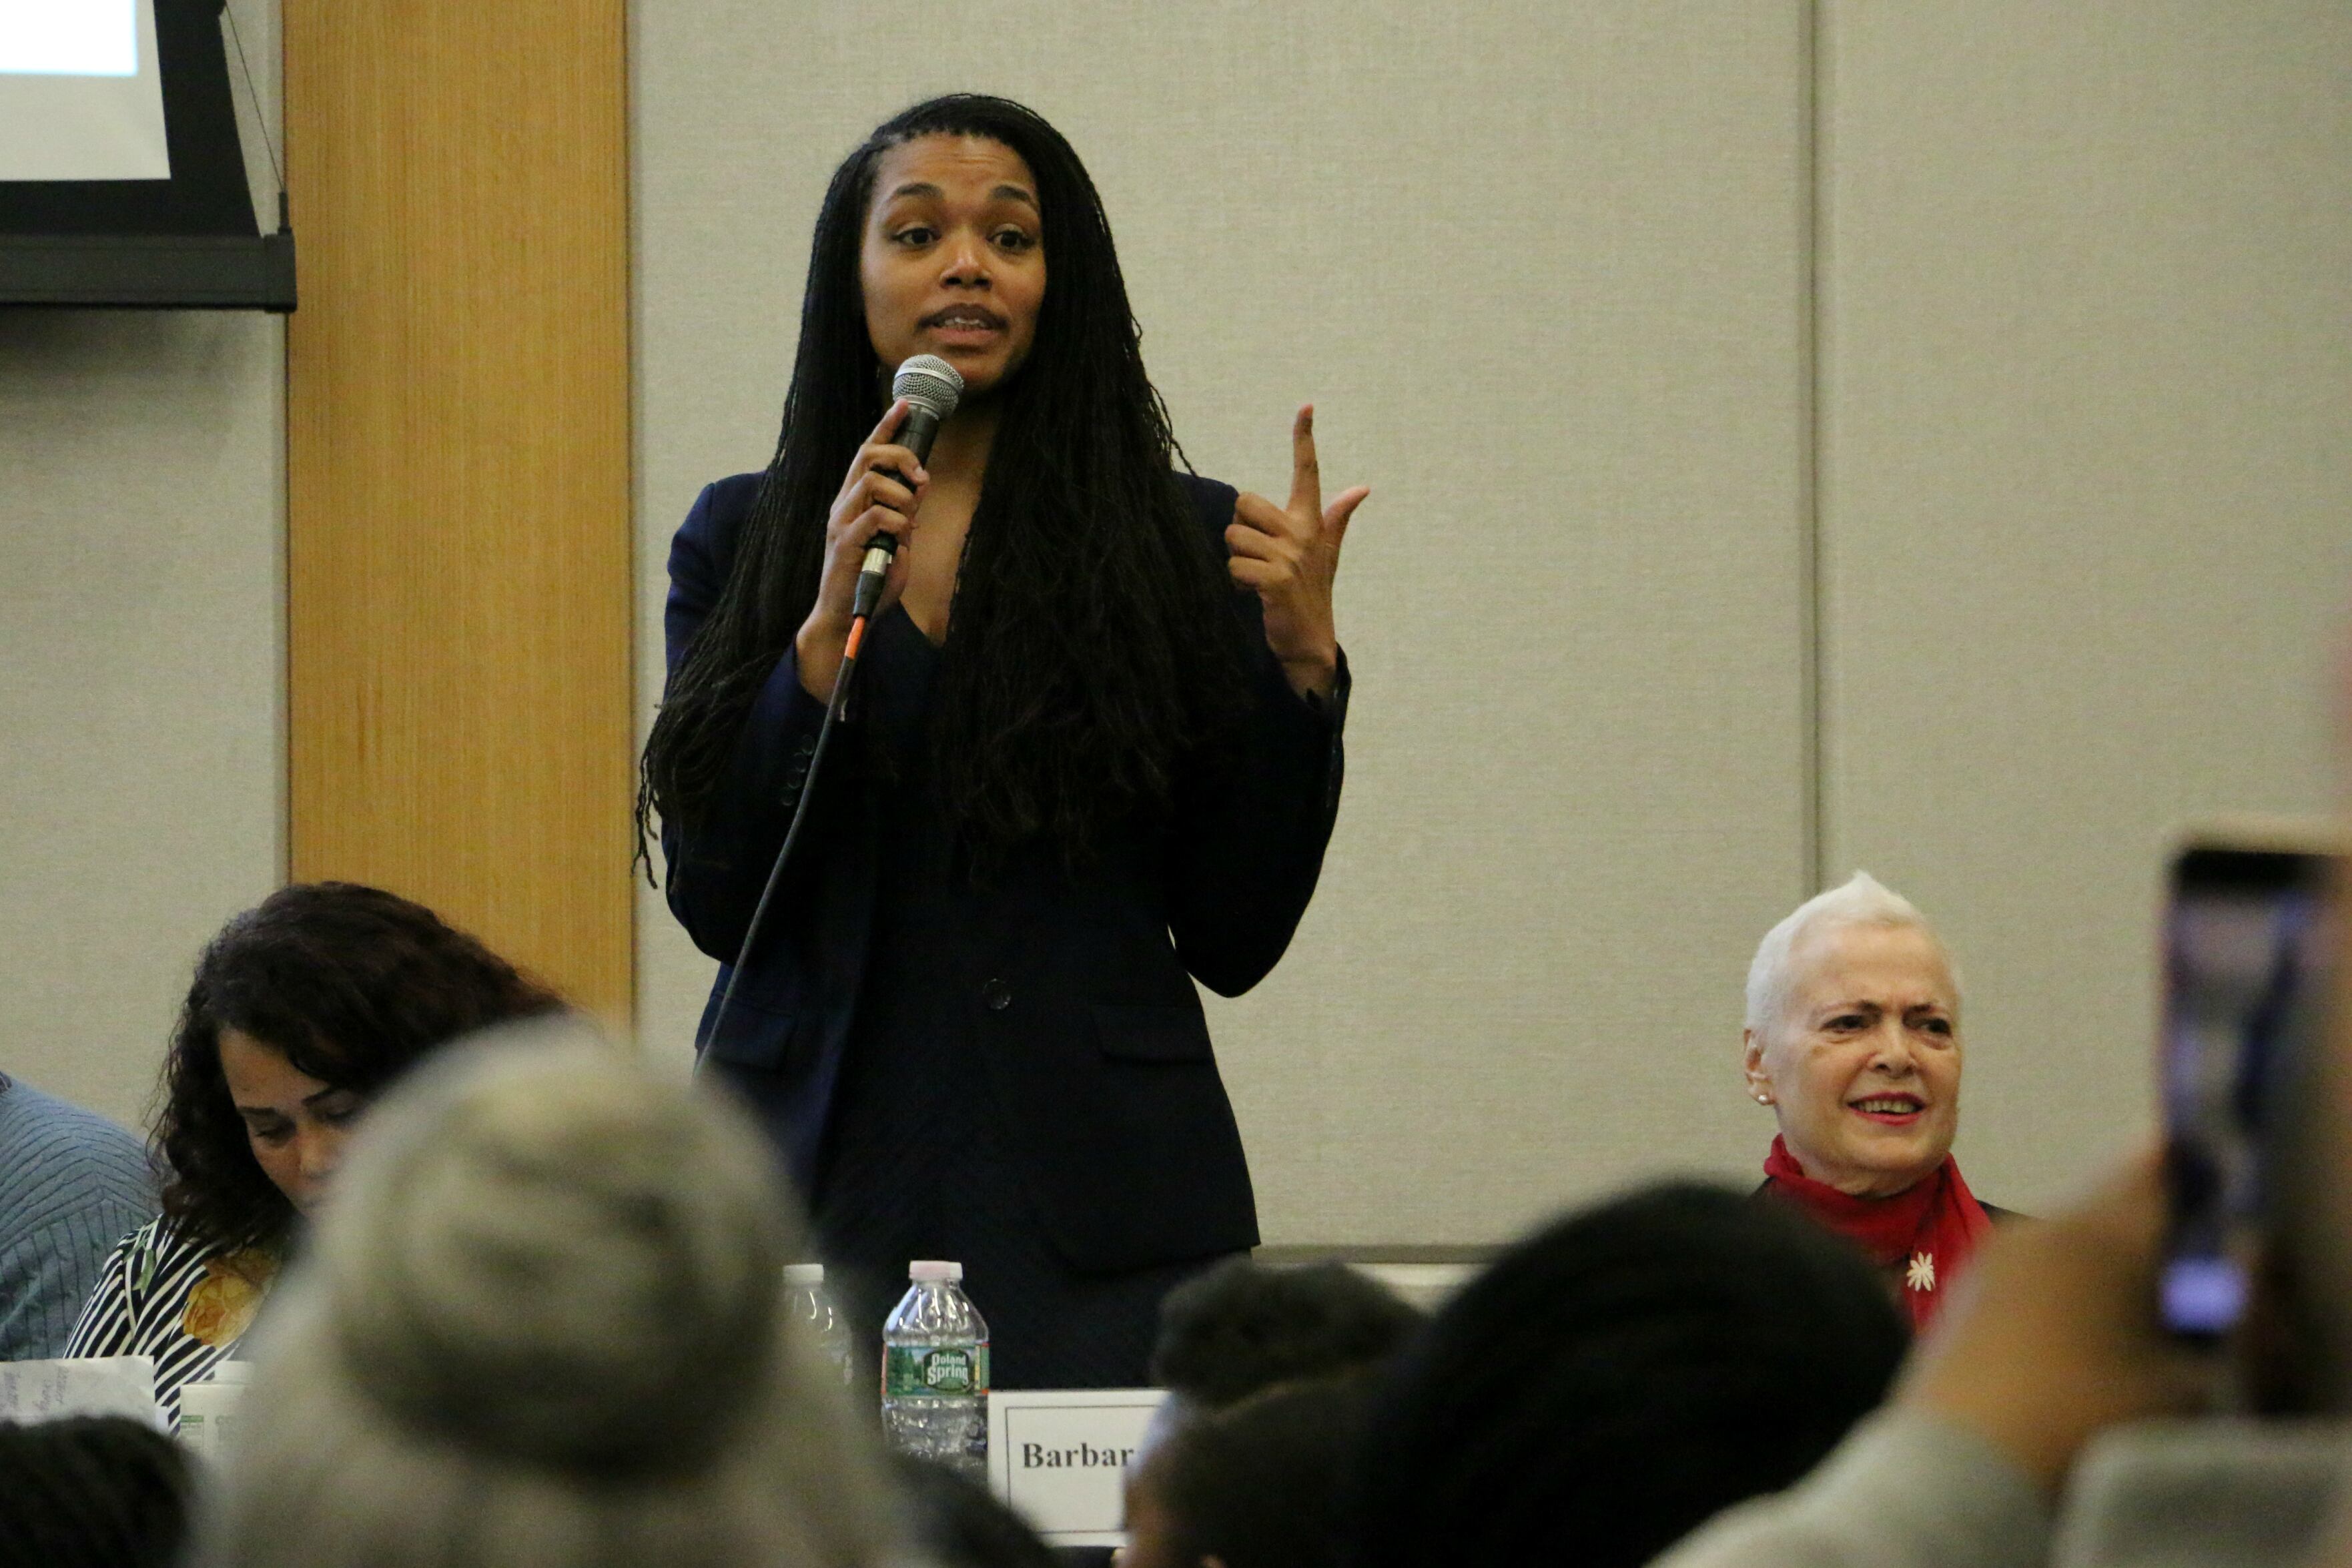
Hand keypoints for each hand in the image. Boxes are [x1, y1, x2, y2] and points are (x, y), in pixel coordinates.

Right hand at [795, 400, 928, 698]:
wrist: (847, 615)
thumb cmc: (871, 578)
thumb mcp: (897, 540)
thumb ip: (906, 512)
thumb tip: (921, 485)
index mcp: (854, 500)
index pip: (867, 452)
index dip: (886, 426)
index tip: (904, 404)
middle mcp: (843, 503)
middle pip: (867, 455)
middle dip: (900, 456)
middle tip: (921, 478)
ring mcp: (841, 521)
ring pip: (871, 480)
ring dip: (903, 495)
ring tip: (910, 519)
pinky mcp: (844, 542)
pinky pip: (876, 515)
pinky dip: (898, 521)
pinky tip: (901, 538)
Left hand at [1228, 405, 1368, 701]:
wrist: (1309, 642)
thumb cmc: (1312, 593)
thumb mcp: (1327, 553)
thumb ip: (1338, 518)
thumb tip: (1362, 488)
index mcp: (1312, 524)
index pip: (1308, 472)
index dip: (1304, 438)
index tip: (1306, 406)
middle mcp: (1303, 535)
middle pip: (1245, 503)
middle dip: (1240, 531)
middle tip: (1257, 555)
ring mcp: (1291, 558)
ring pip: (1234, 536)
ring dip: (1236, 561)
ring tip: (1255, 578)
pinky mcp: (1276, 582)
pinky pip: (1235, 565)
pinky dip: (1236, 582)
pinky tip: (1253, 594)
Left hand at [1898, 1146, 2214, 1493]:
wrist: (1961, 1464)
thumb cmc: (2081, 1420)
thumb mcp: (2184, 1387)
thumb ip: (2226, 1332)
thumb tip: (2236, 1288)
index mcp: (2103, 1236)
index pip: (2157, 1175)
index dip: (2188, 1172)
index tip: (2202, 1174)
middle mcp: (2045, 1228)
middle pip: (2111, 1203)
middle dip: (2146, 1222)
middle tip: (2175, 1257)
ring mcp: (1997, 1257)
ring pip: (2069, 1234)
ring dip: (2101, 1255)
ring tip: (2127, 1305)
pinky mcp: (1968, 1292)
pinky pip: (2033, 1265)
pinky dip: (2062, 1282)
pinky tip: (2072, 1331)